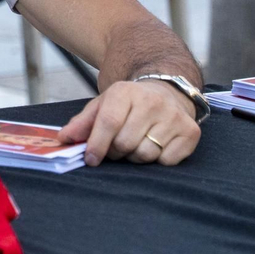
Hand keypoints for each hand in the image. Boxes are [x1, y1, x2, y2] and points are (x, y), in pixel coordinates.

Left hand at [56, 79, 200, 165]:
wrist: (166, 92)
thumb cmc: (129, 104)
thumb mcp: (102, 105)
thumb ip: (82, 123)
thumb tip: (64, 139)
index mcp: (126, 92)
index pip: (109, 122)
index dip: (97, 144)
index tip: (90, 159)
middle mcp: (153, 102)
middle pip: (126, 142)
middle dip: (115, 151)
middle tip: (116, 147)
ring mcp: (174, 117)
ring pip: (146, 154)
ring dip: (135, 157)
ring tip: (135, 144)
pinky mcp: (191, 132)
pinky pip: (167, 161)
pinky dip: (157, 160)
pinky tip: (155, 145)